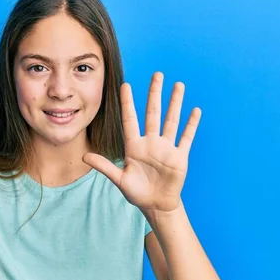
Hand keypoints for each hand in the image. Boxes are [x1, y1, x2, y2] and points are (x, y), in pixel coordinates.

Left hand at [83, 72, 200, 211]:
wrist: (156, 205)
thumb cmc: (137, 193)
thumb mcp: (119, 179)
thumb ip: (104, 166)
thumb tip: (84, 156)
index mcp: (134, 146)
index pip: (130, 119)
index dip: (128, 103)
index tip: (125, 85)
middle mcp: (151, 142)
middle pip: (153, 113)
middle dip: (155, 94)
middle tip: (157, 74)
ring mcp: (166, 148)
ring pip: (171, 120)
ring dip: (175, 103)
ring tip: (178, 85)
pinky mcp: (179, 156)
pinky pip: (186, 137)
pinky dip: (191, 125)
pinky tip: (195, 110)